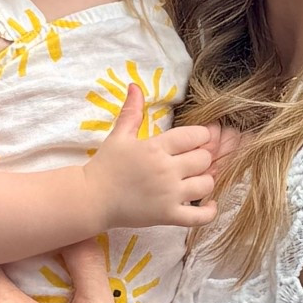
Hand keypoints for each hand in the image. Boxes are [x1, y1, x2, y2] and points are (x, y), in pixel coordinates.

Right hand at [82, 85, 219, 228]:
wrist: (92, 199)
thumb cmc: (105, 166)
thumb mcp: (119, 135)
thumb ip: (131, 111)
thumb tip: (135, 86)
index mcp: (156, 147)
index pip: (195, 136)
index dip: (202, 136)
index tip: (196, 140)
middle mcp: (166, 170)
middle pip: (204, 159)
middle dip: (202, 157)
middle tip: (192, 160)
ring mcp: (169, 195)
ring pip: (207, 184)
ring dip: (205, 180)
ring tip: (194, 179)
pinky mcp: (168, 216)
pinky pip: (200, 217)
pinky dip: (210, 211)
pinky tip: (209, 204)